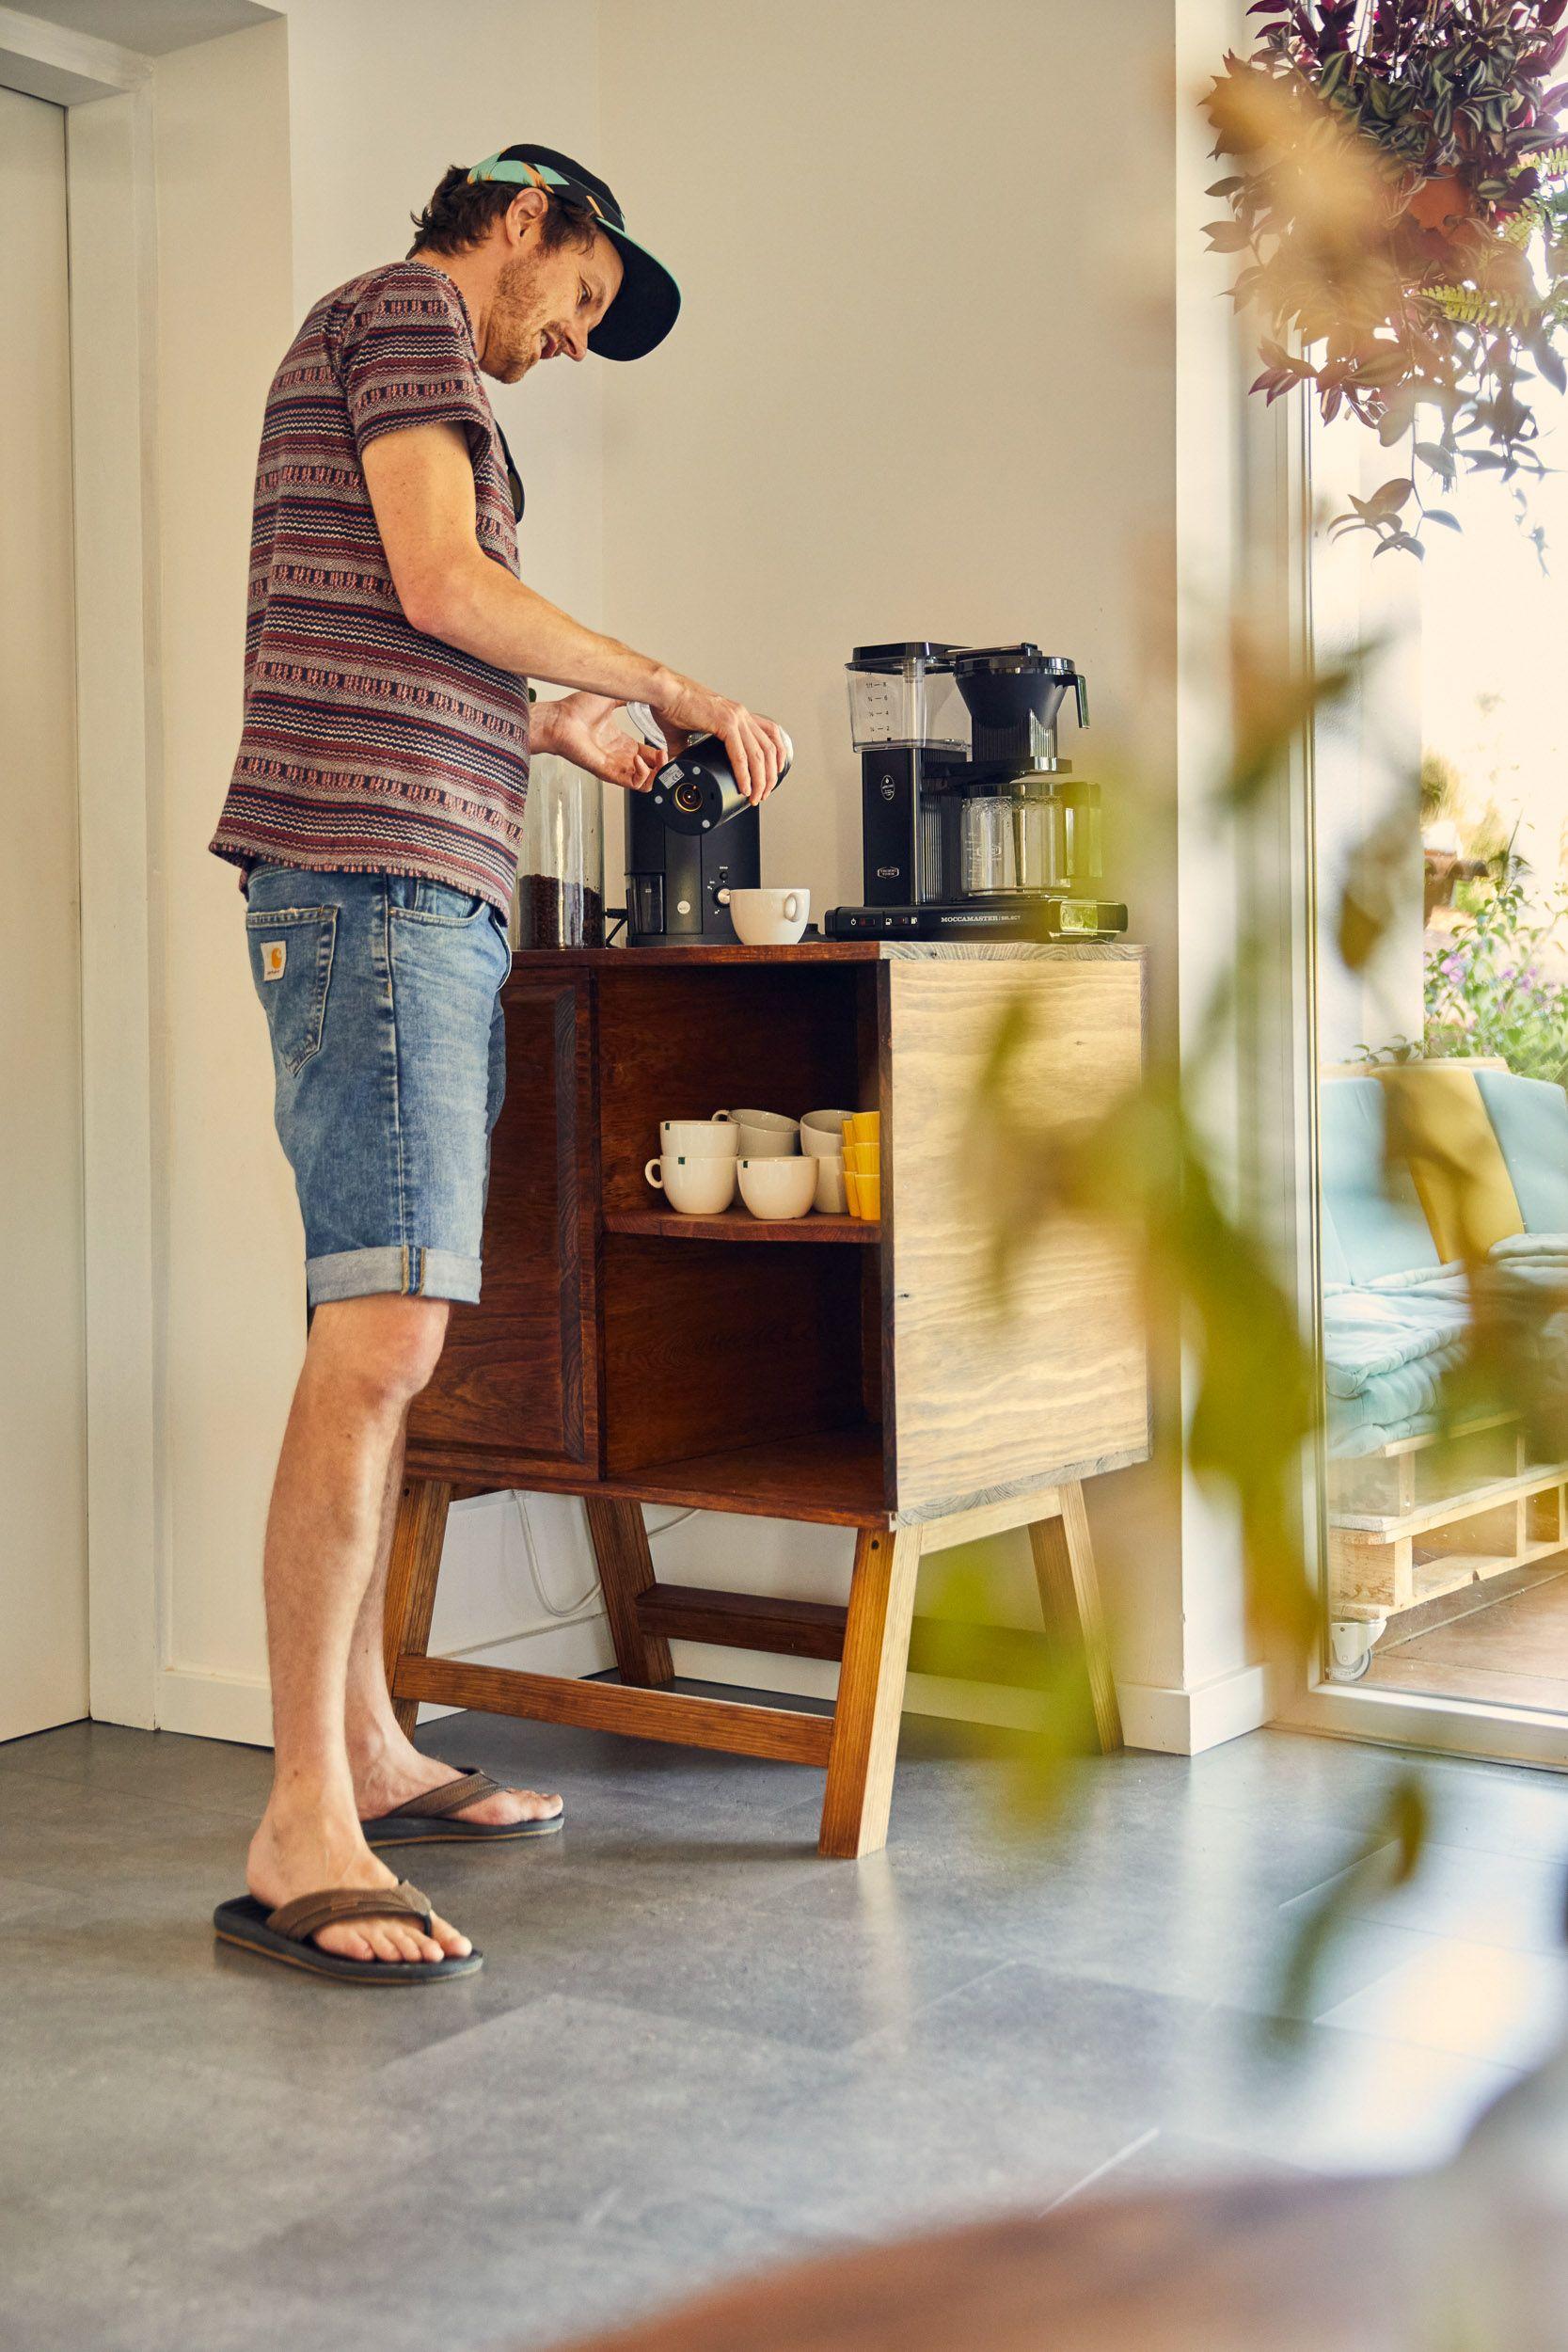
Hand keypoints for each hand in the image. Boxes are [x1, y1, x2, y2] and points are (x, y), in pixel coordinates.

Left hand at [535, 693, 661, 792]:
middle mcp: (619, 756)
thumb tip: (643, 684)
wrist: (558, 719)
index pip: (648, 754)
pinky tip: (639, 759)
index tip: (665, 744)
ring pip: (646, 782)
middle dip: (663, 765)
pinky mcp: (608, 773)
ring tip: (657, 758)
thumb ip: (628, 695)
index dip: (660, 753)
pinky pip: (634, 784)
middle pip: (650, 770)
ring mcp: (614, 766)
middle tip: (664, 753)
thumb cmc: (574, 710)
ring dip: (657, 772)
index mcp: (621, 742)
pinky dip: (643, 775)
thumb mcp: (610, 698)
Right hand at [649, 676, 788, 805]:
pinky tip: (744, 786)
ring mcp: (735, 718)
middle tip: (764, 793)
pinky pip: (741, 755)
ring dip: (760, 780)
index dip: (776, 755)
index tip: (772, 774)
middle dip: (770, 776)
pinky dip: (744, 774)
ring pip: (759, 754)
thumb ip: (688, 749)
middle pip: (769, 748)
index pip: (770, 734)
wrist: (664, 692)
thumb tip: (680, 764)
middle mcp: (740, 714)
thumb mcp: (687, 731)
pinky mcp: (725, 723)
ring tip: (756, 795)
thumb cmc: (673, 706)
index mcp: (737, 714)